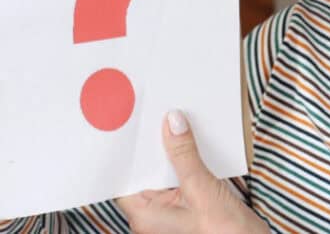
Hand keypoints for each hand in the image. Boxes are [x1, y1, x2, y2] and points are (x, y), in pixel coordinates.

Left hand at [118, 111, 266, 233]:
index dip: (130, 148)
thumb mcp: (202, 190)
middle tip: (160, 113)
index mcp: (144, 216)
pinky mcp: (190, 206)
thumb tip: (172, 123)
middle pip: (148, 170)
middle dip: (155, 144)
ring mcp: (172, 212)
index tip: (135, 121)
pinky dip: (189, 160)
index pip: (127, 175)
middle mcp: (153, 215)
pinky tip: (197, 142)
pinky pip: (183, 177)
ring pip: (167, 172)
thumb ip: (185, 155)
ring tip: (180, 121)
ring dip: (175, 150)